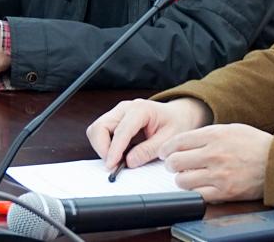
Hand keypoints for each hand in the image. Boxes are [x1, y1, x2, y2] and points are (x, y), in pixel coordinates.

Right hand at [88, 98, 212, 173]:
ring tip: (118, 160)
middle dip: (102, 148)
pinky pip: (101, 133)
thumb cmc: (175, 123)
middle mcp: (125, 108)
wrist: (177, 114)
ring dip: (102, 148)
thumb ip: (149, 150)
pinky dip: (105, 146)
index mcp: (140, 109)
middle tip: (113, 166)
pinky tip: (119, 154)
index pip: (121, 130)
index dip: (114, 150)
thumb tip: (129, 162)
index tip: (111, 166)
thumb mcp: (168, 139)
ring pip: (96, 130)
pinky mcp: (114, 120)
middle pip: (100, 127)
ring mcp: (118, 113)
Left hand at [161, 124, 272, 202]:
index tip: (164, 152)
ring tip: (187, 176)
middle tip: (173, 165)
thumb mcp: (231, 129)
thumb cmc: (255, 144)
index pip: (178, 141)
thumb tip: (185, 141)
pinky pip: (198, 195)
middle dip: (171, 164)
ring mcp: (219, 175)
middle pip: (176, 161)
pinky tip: (198, 186)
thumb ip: (207, 134)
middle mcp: (214, 154)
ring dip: (181, 179)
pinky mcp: (224, 192)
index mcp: (215, 135)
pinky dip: (194, 192)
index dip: (166, 148)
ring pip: (182, 181)